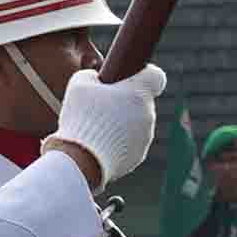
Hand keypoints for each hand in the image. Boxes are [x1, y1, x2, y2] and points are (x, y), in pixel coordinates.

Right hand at [50, 65, 164, 184]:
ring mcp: (145, 137)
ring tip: (97, 129)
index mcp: (139, 93)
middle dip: (126, 102)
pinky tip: (100, 144)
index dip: (144, 75)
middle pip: (142, 102)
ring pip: (137, 123)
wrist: (81, 160)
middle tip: (101, 107)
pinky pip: (131, 143)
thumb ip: (92, 76)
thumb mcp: (79, 84)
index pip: (156, 77)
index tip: (130, 79)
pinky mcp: (138, 156)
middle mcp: (148, 114)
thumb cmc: (81, 118)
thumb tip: (95, 79)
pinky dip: (119, 142)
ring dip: (122, 123)